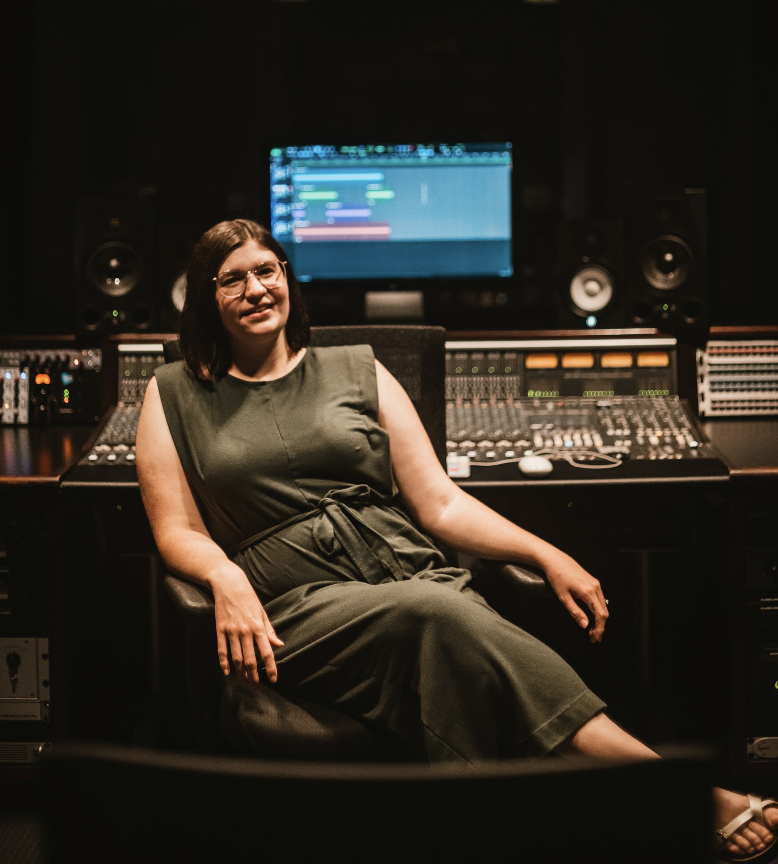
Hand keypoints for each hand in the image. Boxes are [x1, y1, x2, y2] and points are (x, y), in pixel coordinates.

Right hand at [211, 567, 283, 685]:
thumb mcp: (262, 612)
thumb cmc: (249, 598)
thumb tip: (279, 644)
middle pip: (250, 659)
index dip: (271, 668)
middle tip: (255, 687)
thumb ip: (269, 630)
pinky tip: (226, 672)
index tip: (274, 679)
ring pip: (236, 657)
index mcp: (258, 626)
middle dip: (253, 676)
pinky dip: (223, 663)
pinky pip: (222, 650)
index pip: (267, 652)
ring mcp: (231, 631)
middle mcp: (245, 631)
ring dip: (240, 673)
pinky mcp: (220, 629)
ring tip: (243, 683)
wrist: (229, 585)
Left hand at [539, 549, 608, 642]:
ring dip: (599, 619)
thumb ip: (575, 612)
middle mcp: (595, 587)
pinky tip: (591, 616)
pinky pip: (599, 598)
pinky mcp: (592, 581)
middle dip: (600, 626)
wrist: (554, 559)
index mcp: (588, 592)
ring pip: (603, 605)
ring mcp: (595, 583)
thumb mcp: (563, 597)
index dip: (599, 629)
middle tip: (593, 637)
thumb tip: (585, 626)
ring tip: (591, 629)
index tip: (594, 638)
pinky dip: (597, 610)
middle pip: (604, 612)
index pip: (600, 615)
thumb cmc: (556, 577)